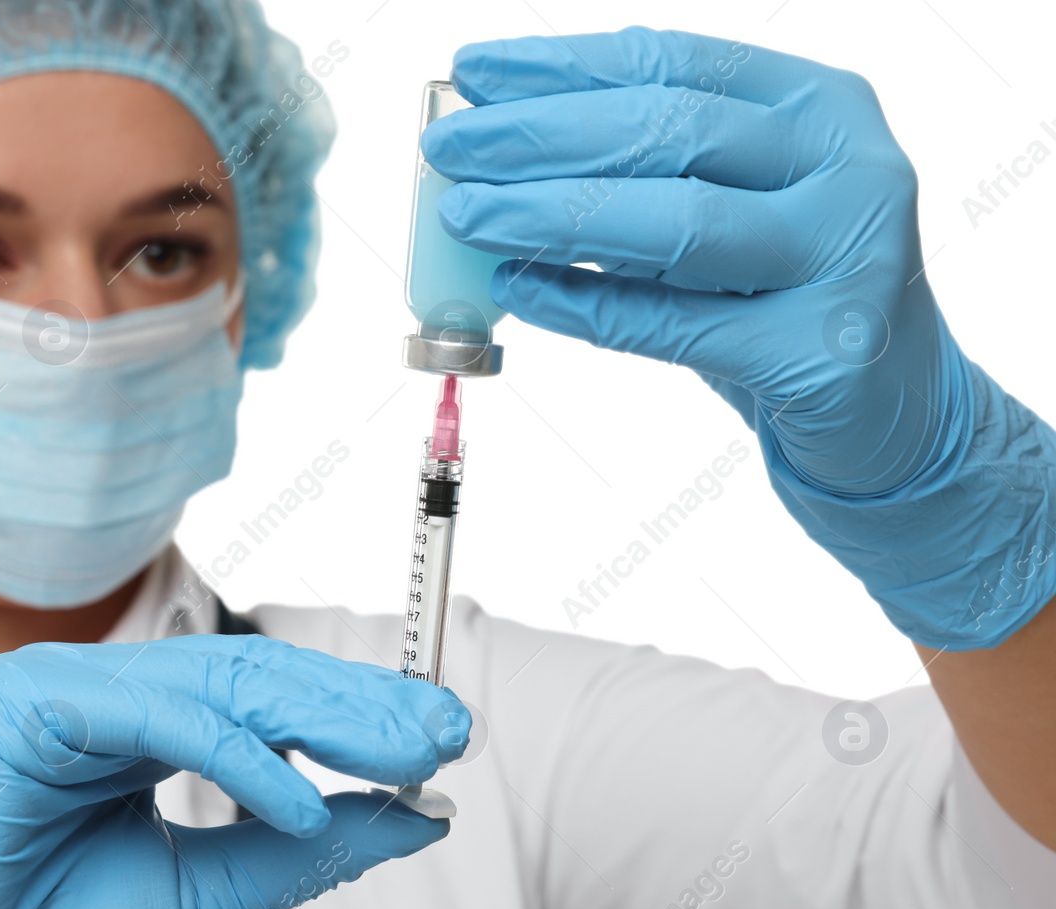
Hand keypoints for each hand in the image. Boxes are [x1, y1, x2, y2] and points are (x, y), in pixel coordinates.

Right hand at [0, 634, 466, 908]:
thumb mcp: (212, 893)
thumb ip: (306, 848)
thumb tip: (415, 814)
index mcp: (132, 731)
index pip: (261, 701)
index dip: (354, 713)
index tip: (439, 742)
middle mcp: (99, 698)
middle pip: (252, 676)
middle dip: (357, 704)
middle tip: (445, 732)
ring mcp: (60, 691)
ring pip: (217, 682)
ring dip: (322, 717)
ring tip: (404, 755)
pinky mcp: (27, 706)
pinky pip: (161, 718)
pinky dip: (241, 757)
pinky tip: (303, 802)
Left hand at [424, 27, 1055, 647]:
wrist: (890, 414)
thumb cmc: (784, 299)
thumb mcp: (731, 210)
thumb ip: (643, 175)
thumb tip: (498, 154)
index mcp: (820, 108)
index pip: (674, 64)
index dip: (564, 64)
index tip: (476, 73)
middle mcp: (847, 168)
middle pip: (670, 132)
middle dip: (541, 138)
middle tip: (450, 150)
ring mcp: (845, 258)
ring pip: (676, 222)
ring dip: (552, 215)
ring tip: (467, 216)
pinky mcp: (820, 351)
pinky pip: (673, 324)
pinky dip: (585, 305)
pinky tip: (520, 288)